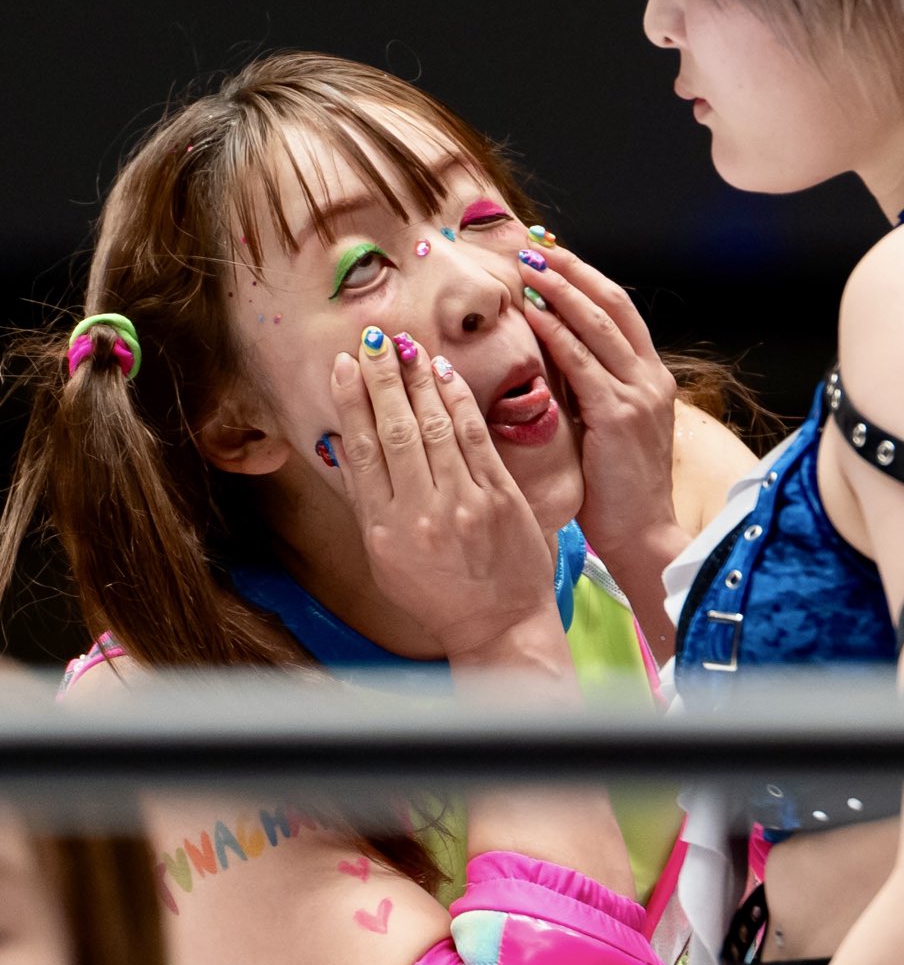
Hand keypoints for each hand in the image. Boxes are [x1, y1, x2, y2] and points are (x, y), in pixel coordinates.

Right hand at [329, 329, 568, 667]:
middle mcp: (419, 514)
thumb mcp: (386, 558)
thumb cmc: (437, 594)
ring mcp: (462, 504)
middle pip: (394, 431)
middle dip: (381, 379)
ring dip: (417, 380)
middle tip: (372, 338)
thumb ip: (368, 502)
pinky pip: (474, 437)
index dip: (352, 402)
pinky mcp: (498, 497)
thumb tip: (345, 445)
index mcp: (383, 529)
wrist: (498, 626)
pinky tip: (445, 373)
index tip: (345, 365)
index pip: (361, 451)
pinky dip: (457, 400)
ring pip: (433, 427)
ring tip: (405, 345)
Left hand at [520, 244, 681, 565]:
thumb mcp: (604, 428)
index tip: (552, 250)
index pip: (620, 311)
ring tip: (528, 264)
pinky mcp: (619, 416)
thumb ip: (585, 390)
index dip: (586, 276)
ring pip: (598, 324)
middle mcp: (650, 378)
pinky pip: (583, 363)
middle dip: (572, 269)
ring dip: (561, 289)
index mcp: (650, 378)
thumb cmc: (616, 491)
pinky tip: (533, 313)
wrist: (643, 534)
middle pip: (613, 303)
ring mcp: (638, 394)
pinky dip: (557, 333)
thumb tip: (545, 356)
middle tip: (534, 243)